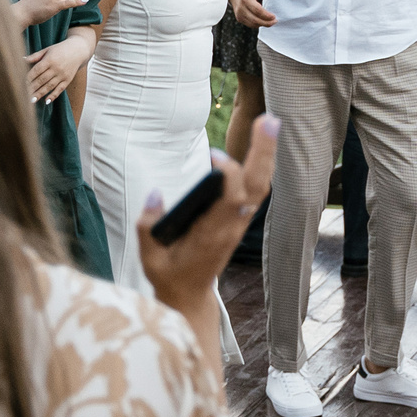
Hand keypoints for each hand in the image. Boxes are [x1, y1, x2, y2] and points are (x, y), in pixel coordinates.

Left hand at [26, 42, 88, 105]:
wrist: (79, 50)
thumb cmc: (60, 49)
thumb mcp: (47, 50)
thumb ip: (35, 56)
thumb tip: (22, 60)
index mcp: (50, 59)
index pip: (36, 70)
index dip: (28, 77)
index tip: (21, 83)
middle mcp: (56, 68)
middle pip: (42, 80)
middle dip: (32, 88)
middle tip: (23, 95)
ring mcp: (63, 74)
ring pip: (50, 86)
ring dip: (40, 94)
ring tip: (32, 100)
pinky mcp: (68, 79)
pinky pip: (60, 89)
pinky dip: (53, 95)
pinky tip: (47, 101)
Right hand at [138, 116, 277, 360]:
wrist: (189, 297)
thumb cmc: (168, 275)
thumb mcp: (149, 257)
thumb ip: (148, 226)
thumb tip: (156, 194)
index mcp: (211, 236)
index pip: (232, 200)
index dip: (229, 174)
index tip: (214, 156)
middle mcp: (231, 227)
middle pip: (256, 187)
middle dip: (263, 153)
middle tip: (268, 120)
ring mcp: (238, 224)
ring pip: (260, 187)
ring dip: (265, 155)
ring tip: (267, 123)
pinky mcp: (239, 221)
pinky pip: (255, 192)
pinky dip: (259, 167)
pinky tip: (260, 145)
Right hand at [227, 0, 282, 27]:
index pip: (257, 10)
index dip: (266, 15)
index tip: (274, 16)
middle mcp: (241, 8)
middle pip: (255, 19)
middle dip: (266, 22)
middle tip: (275, 21)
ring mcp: (239, 14)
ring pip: (252, 24)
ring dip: (263, 24)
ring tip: (271, 21)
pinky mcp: (239, 18)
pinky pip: (250, 24)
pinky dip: (258, 24)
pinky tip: (264, 21)